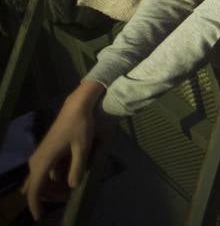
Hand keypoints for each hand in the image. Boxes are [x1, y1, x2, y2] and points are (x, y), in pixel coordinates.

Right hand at [23, 82, 103, 218]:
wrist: (76, 107)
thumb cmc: (80, 126)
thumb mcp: (82, 148)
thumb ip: (77, 168)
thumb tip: (72, 187)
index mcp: (44, 161)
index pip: (35, 189)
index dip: (35, 205)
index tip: (38, 218)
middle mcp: (37, 160)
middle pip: (36, 187)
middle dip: (48, 197)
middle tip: (67, 199)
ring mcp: (40, 156)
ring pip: (40, 179)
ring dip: (52, 187)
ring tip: (70, 190)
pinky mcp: (46, 152)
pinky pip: (45, 171)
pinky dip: (53, 178)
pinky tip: (68, 178)